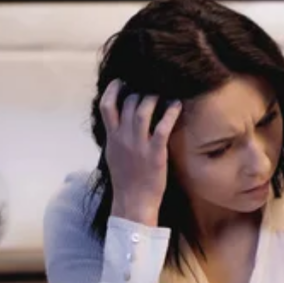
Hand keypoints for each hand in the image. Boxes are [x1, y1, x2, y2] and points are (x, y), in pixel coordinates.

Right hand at [100, 79, 181, 226]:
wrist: (133, 202)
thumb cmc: (126, 181)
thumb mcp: (113, 156)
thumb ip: (115, 139)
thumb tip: (117, 125)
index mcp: (111, 138)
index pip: (106, 106)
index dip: (113, 89)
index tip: (122, 80)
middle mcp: (122, 138)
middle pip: (127, 103)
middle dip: (140, 91)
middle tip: (152, 87)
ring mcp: (138, 145)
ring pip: (142, 110)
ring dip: (153, 97)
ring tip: (163, 92)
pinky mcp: (155, 153)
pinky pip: (162, 127)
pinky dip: (170, 112)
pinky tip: (177, 105)